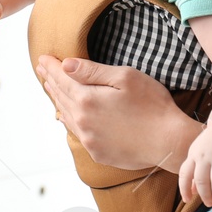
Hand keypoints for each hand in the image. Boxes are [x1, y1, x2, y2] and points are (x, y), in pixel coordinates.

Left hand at [36, 54, 192, 170]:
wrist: (169, 142)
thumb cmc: (153, 106)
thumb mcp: (125, 78)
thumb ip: (92, 71)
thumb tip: (66, 65)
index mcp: (87, 99)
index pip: (62, 78)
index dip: (51, 67)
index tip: (42, 59)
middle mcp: (82, 121)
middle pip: (61, 97)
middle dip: (51, 81)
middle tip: (42, 70)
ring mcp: (88, 139)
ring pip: (66, 116)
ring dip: (58, 100)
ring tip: (51, 89)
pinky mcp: (97, 152)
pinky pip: (76, 133)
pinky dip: (69, 121)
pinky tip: (66, 116)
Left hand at [178, 123, 211, 207]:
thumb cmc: (210, 143)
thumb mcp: (197, 153)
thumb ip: (193, 171)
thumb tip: (190, 192)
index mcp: (194, 155)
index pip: (185, 174)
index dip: (184, 189)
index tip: (187, 201)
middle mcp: (206, 156)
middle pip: (201, 179)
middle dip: (204, 195)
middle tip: (208, 205)